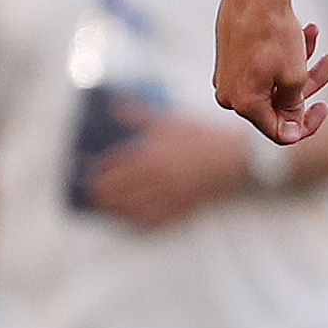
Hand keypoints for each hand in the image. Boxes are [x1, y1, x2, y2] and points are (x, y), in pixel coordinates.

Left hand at [82, 110, 251, 227]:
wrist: (237, 158)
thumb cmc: (204, 137)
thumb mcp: (170, 120)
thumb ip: (139, 113)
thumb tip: (114, 105)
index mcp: (149, 156)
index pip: (114, 165)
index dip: (98, 169)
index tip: (90, 169)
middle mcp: (155, 179)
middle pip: (117, 191)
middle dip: (100, 193)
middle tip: (91, 193)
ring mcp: (168, 195)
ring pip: (132, 208)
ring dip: (115, 209)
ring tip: (106, 208)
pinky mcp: (182, 207)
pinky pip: (156, 219)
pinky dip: (140, 222)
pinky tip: (133, 221)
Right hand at [213, 0, 327, 140]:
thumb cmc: (274, 34)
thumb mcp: (294, 77)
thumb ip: (293, 107)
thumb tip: (289, 132)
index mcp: (244, 104)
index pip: (279, 132)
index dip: (306, 124)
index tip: (325, 107)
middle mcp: (231, 94)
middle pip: (280, 104)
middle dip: (311, 84)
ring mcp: (229, 77)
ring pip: (276, 82)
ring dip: (304, 64)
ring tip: (321, 39)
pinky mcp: (232, 60)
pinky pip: (265, 66)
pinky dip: (288, 53)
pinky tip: (309, 31)